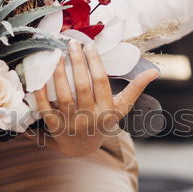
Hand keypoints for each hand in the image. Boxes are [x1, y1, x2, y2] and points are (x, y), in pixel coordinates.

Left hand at [33, 40, 158, 156]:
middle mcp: (90, 118)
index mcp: (107, 110)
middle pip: (82, 87)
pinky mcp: (54, 128)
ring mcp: (71, 124)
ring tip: (55, 54)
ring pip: (63, 96)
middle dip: (77, 62)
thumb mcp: (121, 107)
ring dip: (58, 74)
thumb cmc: (102, 121)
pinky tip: (37, 76)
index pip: (101, 82)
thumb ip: (135, 88)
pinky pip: (45, 109)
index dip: (95, 62)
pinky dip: (39, 93)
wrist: (82, 149)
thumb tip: (155, 72)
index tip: (89, 44)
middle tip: (71, 42)